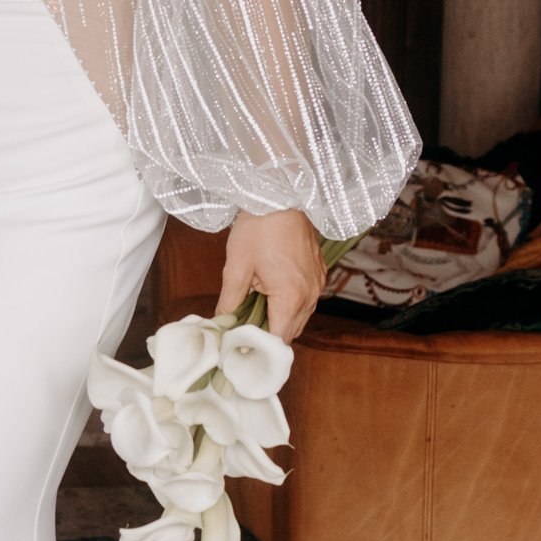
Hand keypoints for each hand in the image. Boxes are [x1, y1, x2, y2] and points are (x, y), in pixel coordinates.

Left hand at [218, 208, 322, 341]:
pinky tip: (272, 293)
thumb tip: (221, 323)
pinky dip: (291, 303)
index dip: (260, 346)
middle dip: (268, 334)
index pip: (279, 339)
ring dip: (280, 319)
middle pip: (291, 331)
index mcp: (291, 297)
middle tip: (245, 329)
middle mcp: (310, 294)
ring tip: (256, 309)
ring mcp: (317, 283)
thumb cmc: (258, 227)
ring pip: (300, 317)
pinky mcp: (319, 273)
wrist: (279, 195)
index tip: (242, 345)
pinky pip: (307, 299)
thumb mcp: (236, 268)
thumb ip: (229, 302)